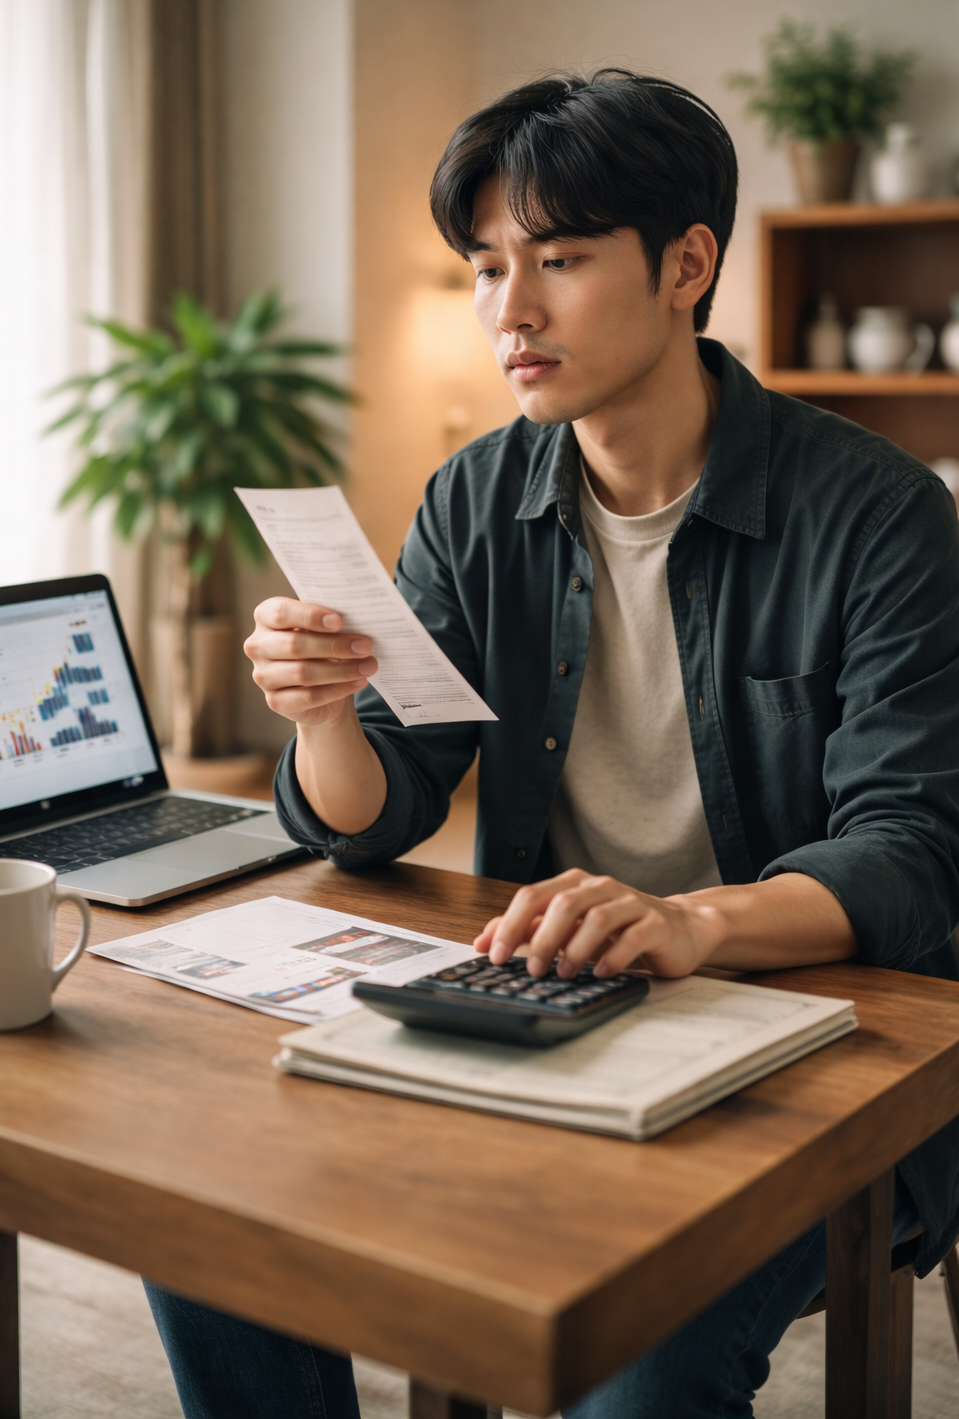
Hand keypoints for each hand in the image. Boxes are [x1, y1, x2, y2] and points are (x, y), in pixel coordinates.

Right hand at [244, 598, 377, 727]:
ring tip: (369, 665)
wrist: (319, 683)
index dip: (310, 616)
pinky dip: (338, 689)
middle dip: (334, 646)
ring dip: (342, 670)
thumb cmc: (320, 645)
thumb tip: (359, 620)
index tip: (339, 621)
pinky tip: (359, 681)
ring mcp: (263, 676)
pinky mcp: (275, 701)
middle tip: (365, 646)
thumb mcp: (323, 628)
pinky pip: (310, 696)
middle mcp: (257, 646)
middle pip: (294, 645)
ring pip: (303, 673)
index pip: (280, 613)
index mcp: (265, 617)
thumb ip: (331, 621)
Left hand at [473, 869, 716, 979]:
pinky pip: (633, 937)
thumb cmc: (617, 930)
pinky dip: (613, 957)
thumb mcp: (569, 927)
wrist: (679, 929)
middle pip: (563, 904)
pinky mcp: (655, 923)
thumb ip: (528, 929)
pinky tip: (601, 974)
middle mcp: (601, 887)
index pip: (533, 896)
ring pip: (597, 918)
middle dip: (542, 938)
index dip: (510, 924)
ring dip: (576, 949)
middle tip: (531, 969)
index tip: (493, 954)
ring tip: (564, 974)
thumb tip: (483, 941)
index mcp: (574, 884)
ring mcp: (630, 902)